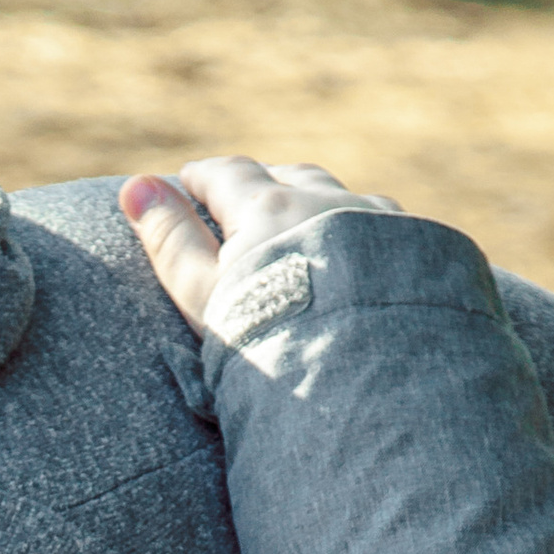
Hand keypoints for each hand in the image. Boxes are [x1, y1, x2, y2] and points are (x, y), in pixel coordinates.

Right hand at [119, 154, 402, 332]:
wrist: (366, 378)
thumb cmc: (272, 342)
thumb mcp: (206, 297)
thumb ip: (171, 242)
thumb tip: (133, 184)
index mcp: (271, 208)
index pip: (229, 175)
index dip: (203, 177)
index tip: (187, 180)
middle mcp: (329, 202)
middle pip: (292, 176)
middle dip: (266, 183)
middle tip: (246, 200)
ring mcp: (379, 223)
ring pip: (343, 198)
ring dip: (319, 204)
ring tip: (305, 225)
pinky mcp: (420, 253)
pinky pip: (385, 229)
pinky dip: (363, 234)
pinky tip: (362, 260)